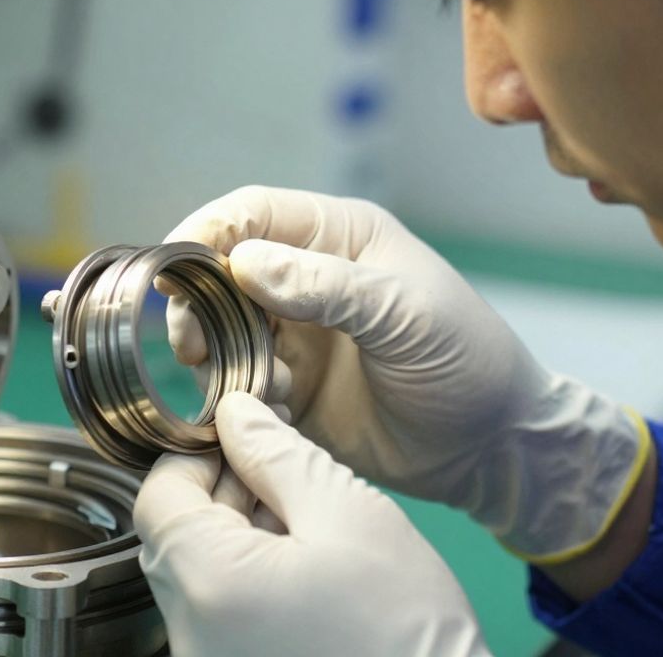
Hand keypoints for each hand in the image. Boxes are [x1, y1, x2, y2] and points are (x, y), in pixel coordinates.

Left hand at [134, 391, 490, 656]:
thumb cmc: (406, 629)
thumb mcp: (349, 516)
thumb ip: (279, 456)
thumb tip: (236, 415)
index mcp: (209, 583)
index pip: (158, 496)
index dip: (197, 453)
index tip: (244, 436)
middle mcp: (191, 632)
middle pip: (175, 535)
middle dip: (223, 487)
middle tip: (281, 462)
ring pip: (198, 572)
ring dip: (238, 530)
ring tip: (303, 512)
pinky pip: (219, 611)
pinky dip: (249, 574)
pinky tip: (303, 560)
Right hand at [165, 186, 647, 559]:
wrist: (491, 448)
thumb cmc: (465, 363)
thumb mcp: (404, 315)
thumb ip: (327, 287)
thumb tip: (244, 262)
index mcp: (339, 237)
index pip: (252, 213)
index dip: (205, 233)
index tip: (172, 269)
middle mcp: (307, 278)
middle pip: (221, 272)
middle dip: (199, 305)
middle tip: (194, 346)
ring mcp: (295, 334)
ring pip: (221, 330)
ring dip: (215, 355)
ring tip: (232, 385)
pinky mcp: (288, 389)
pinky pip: (237, 383)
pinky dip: (235, 397)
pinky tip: (262, 414)